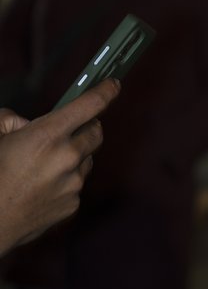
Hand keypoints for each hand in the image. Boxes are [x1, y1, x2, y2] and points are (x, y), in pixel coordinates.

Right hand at [0, 79, 118, 253]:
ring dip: (74, 156)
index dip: (105, 92)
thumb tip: (25, 123)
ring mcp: (73, 183)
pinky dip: (65, 180)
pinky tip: (42, 186)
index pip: (89, 106)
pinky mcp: (73, 203)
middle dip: (87, 127)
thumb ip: (12, 122)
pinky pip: (76, 184)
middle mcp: (67, 157)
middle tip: (73, 128)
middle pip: (96, 133)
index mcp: (47, 135)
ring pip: (86, 160)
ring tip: (44, 164)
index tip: (113, 85)